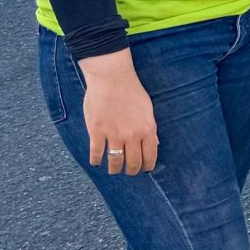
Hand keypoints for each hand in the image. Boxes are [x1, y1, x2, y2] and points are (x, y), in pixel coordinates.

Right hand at [80, 50, 157, 174]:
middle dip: (130, 170)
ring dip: (114, 169)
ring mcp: (113, 134)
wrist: (111, 78)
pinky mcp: (96, 131)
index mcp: (147, 129)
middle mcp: (131, 135)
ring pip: (115, 162)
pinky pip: (96, 153)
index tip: (143, 169)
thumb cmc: (131, 92)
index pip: (149, 157)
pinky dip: (96, 161)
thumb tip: (153, 144)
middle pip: (132, 163)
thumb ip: (149, 129)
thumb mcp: (147, 110)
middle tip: (127, 171)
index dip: (146, 167)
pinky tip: (96, 162)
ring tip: (113, 170)